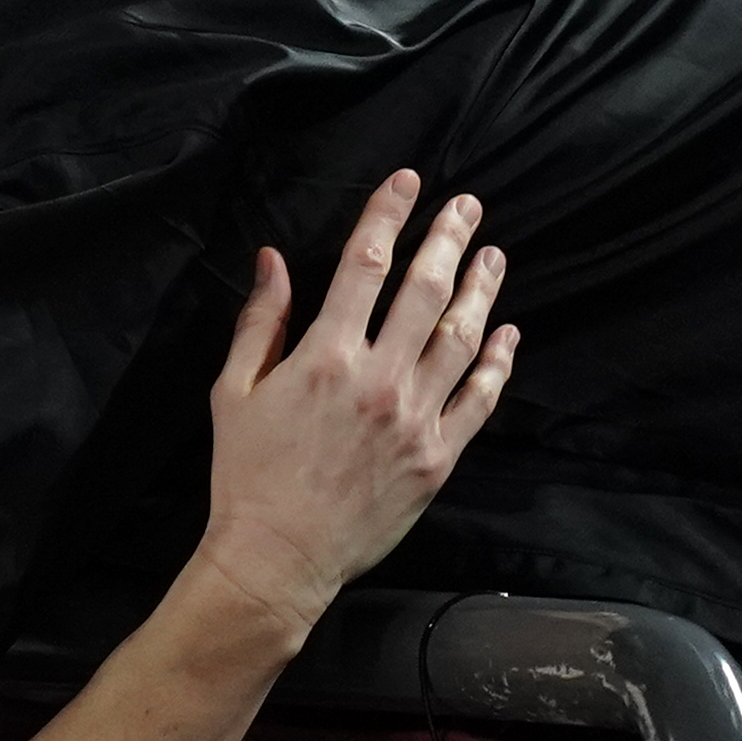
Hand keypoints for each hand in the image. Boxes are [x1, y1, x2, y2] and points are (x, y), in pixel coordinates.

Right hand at [195, 170, 516, 633]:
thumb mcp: (234, 391)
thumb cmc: (246, 475)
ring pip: (462, 338)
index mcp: (325, 355)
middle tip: (467, 206)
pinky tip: (506, 332)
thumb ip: (260, 321)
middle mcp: (378, 379)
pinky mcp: (437, 457)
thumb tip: (274, 259)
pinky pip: (479, 400)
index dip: (389, 214)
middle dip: (448, 238)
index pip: (366, 263)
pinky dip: (498, 362)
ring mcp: (415, 419)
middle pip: (425, 290)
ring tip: (493, 255)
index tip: (408, 183)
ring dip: (481, 290)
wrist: (276, 557)